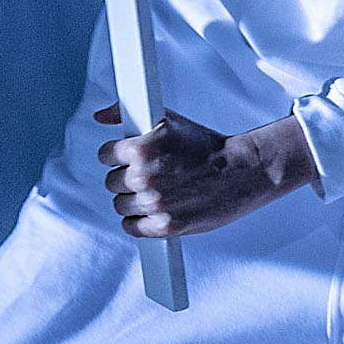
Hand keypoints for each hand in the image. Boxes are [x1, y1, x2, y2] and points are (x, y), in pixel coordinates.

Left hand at [94, 104, 314, 237]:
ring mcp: (154, 202)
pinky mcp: (166, 225)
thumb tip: (101, 115)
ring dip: (134, 201)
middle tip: (150, 175)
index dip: (118, 157)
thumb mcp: (167, 121)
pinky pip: (132, 227)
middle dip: (127, 178)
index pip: (105, 156)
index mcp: (141, 148)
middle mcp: (144, 176)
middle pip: (111, 182)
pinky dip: (140, 223)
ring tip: (157, 192)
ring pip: (120, 205)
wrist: (243, 171)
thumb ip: (127, 116)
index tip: (130, 159)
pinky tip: (154, 212)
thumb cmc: (207, 147)